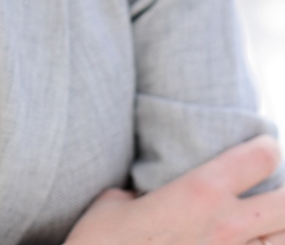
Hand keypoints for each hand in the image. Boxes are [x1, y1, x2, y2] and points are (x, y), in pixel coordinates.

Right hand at [67, 135, 284, 244]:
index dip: (267, 147)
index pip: (258, 158)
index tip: (263, 146)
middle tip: (270, 189)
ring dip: (279, 231)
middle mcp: (228, 228)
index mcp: (199, 193)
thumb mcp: (113, 204)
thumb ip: (139, 194)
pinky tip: (253, 243)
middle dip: (284, 193)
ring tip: (264, 224)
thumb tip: (141, 197)